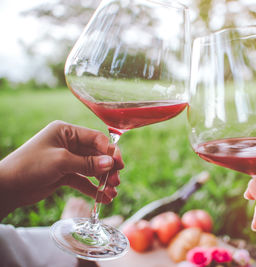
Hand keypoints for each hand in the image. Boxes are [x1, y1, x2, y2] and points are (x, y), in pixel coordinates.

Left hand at [0, 120, 123, 218]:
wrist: (6, 188)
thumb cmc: (28, 166)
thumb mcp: (60, 162)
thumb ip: (87, 163)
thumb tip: (111, 163)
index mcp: (66, 131)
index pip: (96, 139)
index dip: (109, 152)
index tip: (119, 165)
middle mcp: (69, 143)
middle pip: (97, 154)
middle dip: (108, 169)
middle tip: (116, 181)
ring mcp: (67, 159)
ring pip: (92, 168)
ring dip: (103, 180)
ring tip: (112, 193)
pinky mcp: (64, 174)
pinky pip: (84, 180)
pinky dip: (93, 189)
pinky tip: (103, 198)